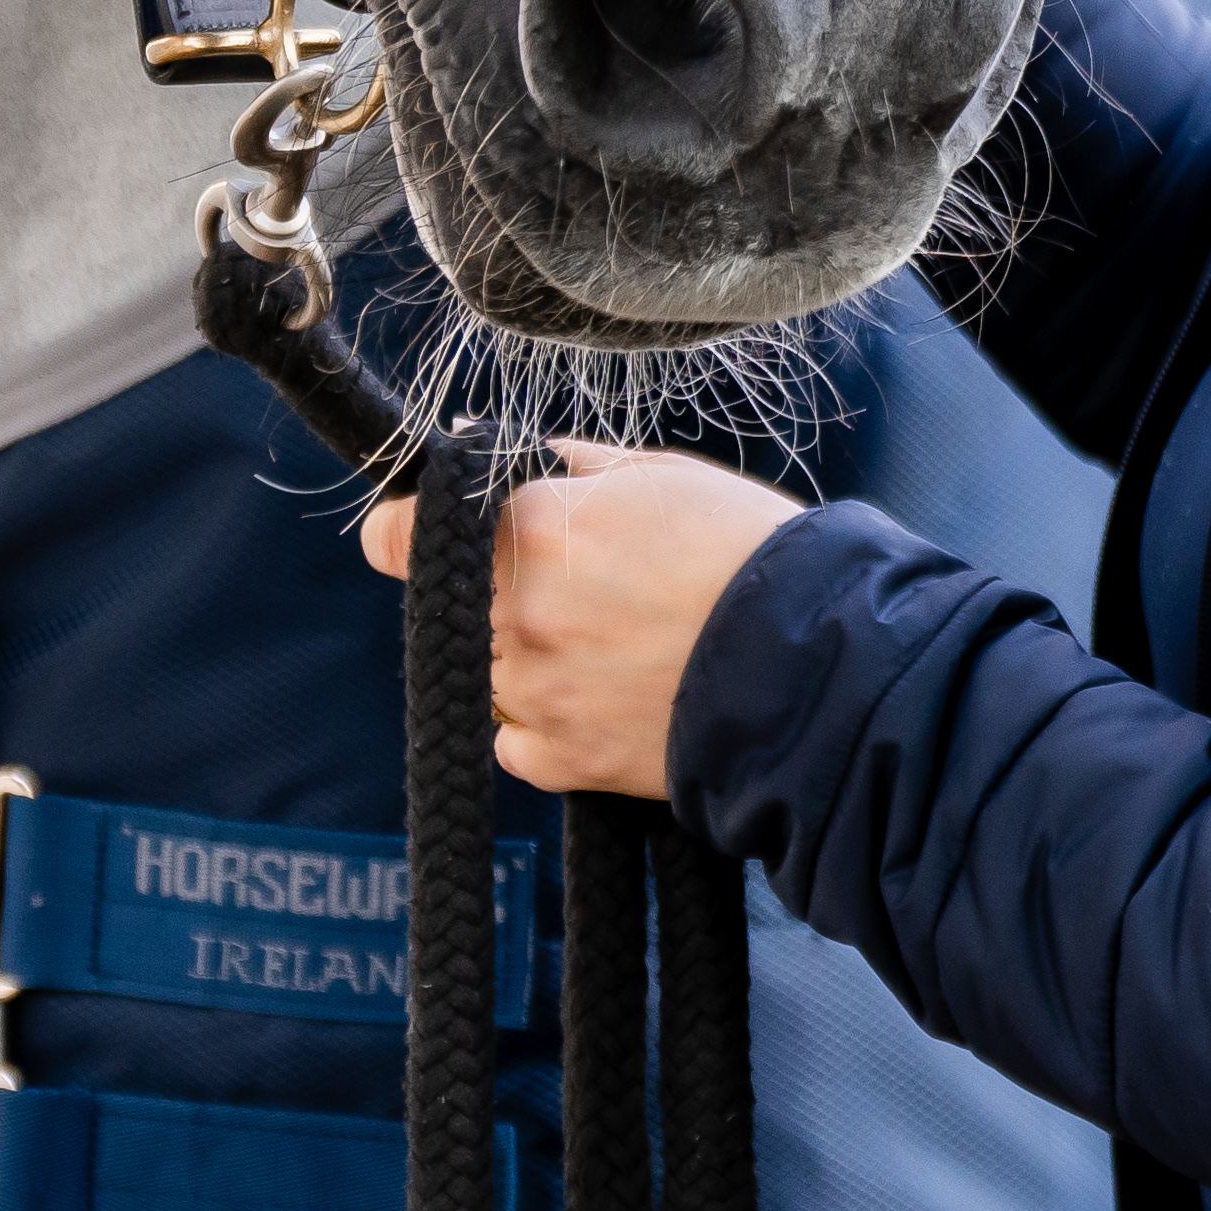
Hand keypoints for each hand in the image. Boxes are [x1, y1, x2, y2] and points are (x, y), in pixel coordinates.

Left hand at [362, 447, 793, 803]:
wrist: (815, 667)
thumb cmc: (747, 553)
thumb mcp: (661, 475)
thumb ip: (563, 466)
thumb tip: (495, 450)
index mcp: (531, 526)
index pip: (395, 537)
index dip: (404, 534)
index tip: (423, 536)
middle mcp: (515, 612)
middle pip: (456, 605)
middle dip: (500, 594)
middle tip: (580, 592)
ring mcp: (534, 692)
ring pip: (489, 671)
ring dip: (530, 657)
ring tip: (615, 647)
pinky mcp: (561, 760)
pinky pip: (515, 739)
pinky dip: (546, 723)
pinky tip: (608, 699)